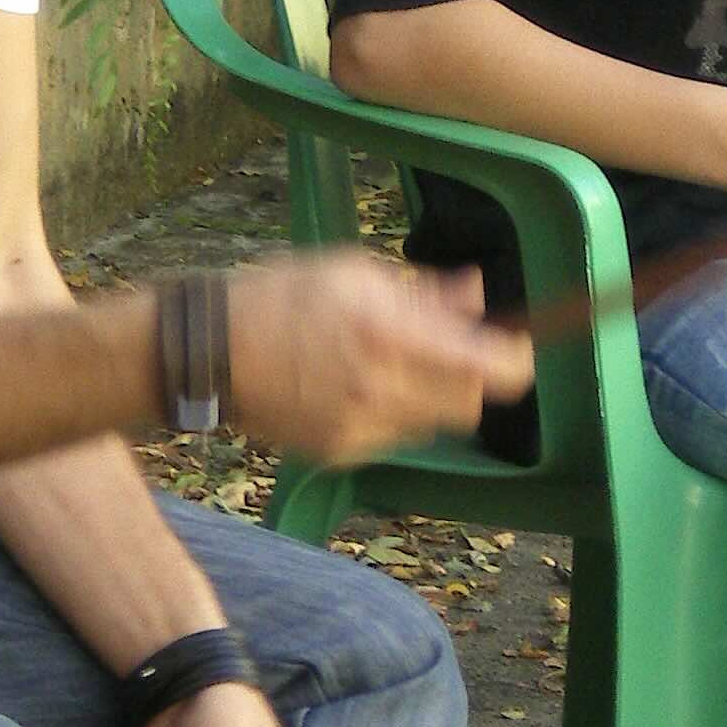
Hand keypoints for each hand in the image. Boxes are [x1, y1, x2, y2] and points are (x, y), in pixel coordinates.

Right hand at [224, 251, 531, 462]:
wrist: (209, 352)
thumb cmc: (282, 296)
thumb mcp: (355, 273)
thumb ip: (425, 291)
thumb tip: (477, 294)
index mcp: (390, 335)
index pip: (491, 370)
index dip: (516, 360)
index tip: (518, 347)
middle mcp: (382, 390)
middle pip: (468, 404)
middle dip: (468, 378)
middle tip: (444, 350)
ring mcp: (360, 429)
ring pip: (431, 423)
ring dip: (428, 396)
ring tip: (384, 363)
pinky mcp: (340, 452)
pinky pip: (392, 438)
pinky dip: (389, 414)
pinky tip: (351, 387)